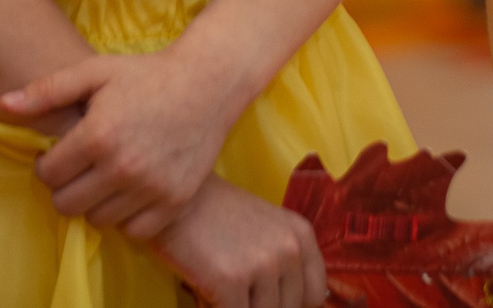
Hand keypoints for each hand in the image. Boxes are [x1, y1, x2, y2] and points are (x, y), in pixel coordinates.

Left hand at [5, 47, 245, 236]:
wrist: (209, 82)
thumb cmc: (148, 74)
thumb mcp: (96, 72)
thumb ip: (47, 90)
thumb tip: (3, 104)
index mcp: (98, 135)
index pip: (48, 174)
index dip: (48, 164)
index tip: (62, 153)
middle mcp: (123, 166)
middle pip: (66, 204)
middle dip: (66, 187)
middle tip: (82, 167)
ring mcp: (151, 187)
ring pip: (97, 219)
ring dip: (95, 202)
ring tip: (106, 176)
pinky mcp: (174, 200)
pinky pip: (134, 230)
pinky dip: (127, 216)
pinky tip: (130, 190)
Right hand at [147, 177, 324, 307]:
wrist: (177, 196)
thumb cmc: (215, 214)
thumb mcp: (267, 227)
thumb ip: (285, 261)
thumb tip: (297, 305)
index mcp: (301, 235)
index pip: (314, 294)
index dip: (292, 305)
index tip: (268, 301)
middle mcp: (289, 249)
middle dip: (259, 306)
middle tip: (236, 291)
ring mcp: (262, 265)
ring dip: (237, 307)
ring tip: (218, 288)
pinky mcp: (231, 281)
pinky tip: (204, 292)